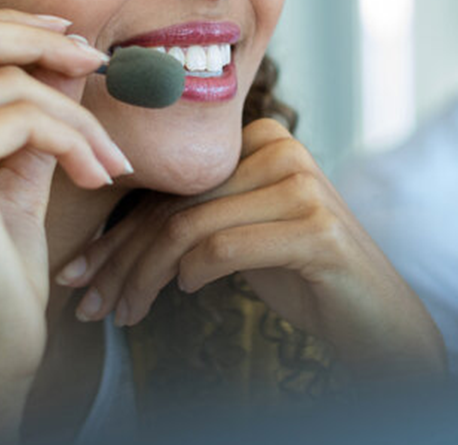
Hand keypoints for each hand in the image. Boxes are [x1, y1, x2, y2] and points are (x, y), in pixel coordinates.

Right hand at [0, 10, 132, 441]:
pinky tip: (94, 176)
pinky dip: (75, 140)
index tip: (67, 41)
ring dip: (77, 115)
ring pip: (9, 82)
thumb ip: (31, 109)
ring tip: (107, 158)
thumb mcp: (15, 169)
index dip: (6, 26)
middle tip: (94, 62)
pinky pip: (26, 117)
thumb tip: (69, 53)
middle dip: (35, 37)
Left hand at [59, 118, 445, 380]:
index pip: (170, 187)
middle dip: (119, 260)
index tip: (79, 273)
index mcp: (262, 140)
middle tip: (85, 303)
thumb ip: (199, 217)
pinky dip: (193, 275)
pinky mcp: (315, 228)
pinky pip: (223, 247)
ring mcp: (302, 186)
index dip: (116, 233)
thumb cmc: (304, 277)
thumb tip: (112, 240)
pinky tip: (185, 294)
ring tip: (122, 315)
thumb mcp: (244, 235)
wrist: (379, 317)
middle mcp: (283, 150)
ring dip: (144, 279)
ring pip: (189, 228)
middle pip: (174, 206)